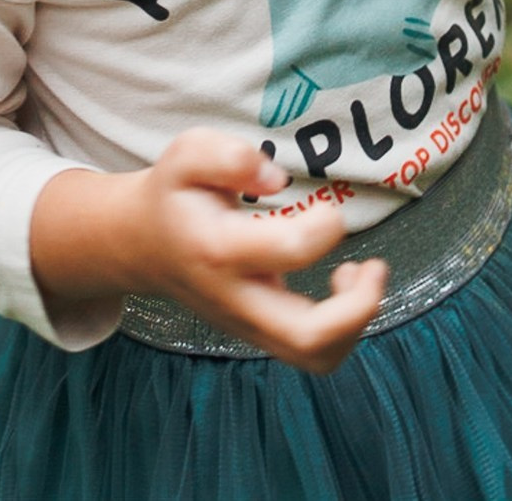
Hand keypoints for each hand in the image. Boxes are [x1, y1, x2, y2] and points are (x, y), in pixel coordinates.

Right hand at [47, 132, 387, 373]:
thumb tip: (275, 179)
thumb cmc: (174, 194)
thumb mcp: (186, 154)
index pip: (292, 250)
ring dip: (356, 321)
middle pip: (308, 337)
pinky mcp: (260, 332)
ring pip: (315, 357)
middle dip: (359, 307)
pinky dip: (344, 327)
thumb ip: (229, 156)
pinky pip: (313, 353)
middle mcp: (236, 298)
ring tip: (358, 274)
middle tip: (371, 265)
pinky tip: (340, 284)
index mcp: (220, 249)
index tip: (324, 204)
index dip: (325, 224)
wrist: (141, 244)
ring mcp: (249, 325)